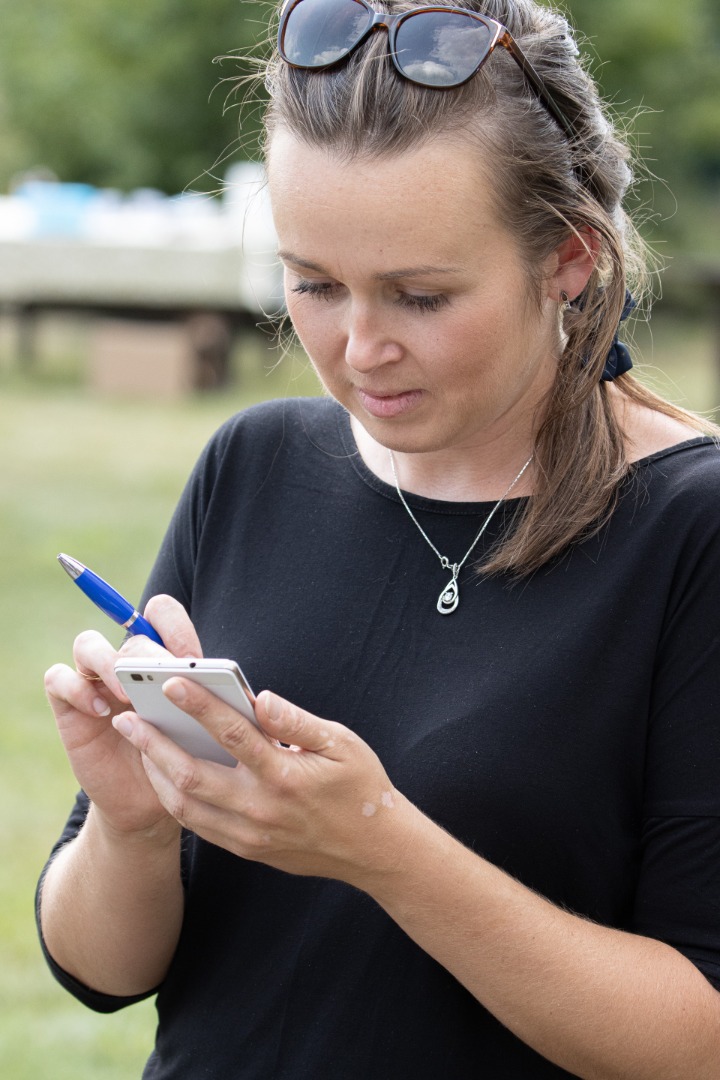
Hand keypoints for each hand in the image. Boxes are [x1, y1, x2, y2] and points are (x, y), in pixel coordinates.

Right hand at [44, 594, 202, 838]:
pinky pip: (58, 679)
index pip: (160, 613)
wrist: (149, 800)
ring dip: (109, 663)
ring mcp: (94, 680)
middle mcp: (126, 662)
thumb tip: (248, 694)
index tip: (191, 658)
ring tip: (128, 693)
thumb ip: (215, 702)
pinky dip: (77, 689)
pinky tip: (102, 712)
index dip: (174, 626)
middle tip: (164, 680)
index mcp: (162, 657)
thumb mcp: (204, 728)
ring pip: (87, 644)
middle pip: (131, 635)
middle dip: (150, 655)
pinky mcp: (69, 705)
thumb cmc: (182, 757)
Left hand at [112, 680, 411, 886]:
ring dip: (156, 774)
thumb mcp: (341, 744)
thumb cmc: (360, 787)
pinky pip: (199, 826)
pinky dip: (175, 800)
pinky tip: (164, 777)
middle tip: (127, 719)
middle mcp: (261, 808)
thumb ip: (297, 721)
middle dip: (154, 744)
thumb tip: (261, 696)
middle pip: (193, 775)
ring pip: (186, 806)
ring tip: (138, 746)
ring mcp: (250, 834)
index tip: (170, 684)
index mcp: (285, 776)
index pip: (232, 734)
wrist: (375, 850)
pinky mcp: (247, 850)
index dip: (199, 706)